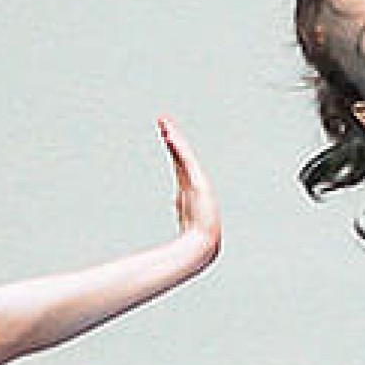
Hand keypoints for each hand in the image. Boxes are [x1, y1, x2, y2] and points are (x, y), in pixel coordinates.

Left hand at [158, 117, 220, 260]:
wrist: (201, 244)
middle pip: (181, 154)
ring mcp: (198, 182)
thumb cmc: (192, 238)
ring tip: (164, 123)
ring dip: (174, 138)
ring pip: (184, 154)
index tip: (166, 133)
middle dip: (173, 136)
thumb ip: (177, 212)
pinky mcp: (199, 183)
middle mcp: (194, 182)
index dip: (173, 148)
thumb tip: (172, 207)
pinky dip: (178, 149)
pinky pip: (186, 161)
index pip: (179, 163)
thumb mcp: (180, 225)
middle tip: (163, 120)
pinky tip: (170, 138)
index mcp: (188, 189)